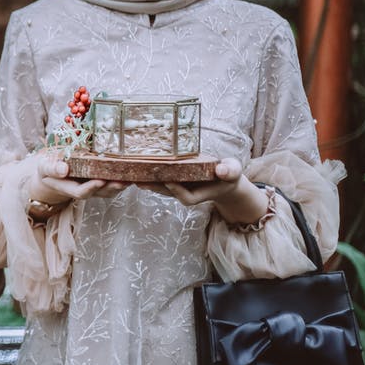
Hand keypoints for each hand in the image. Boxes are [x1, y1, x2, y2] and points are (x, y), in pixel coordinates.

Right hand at [27, 151, 127, 204]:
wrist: (51, 174)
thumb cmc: (47, 170)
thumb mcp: (44, 167)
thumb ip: (52, 168)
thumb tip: (64, 168)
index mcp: (69, 187)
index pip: (81, 192)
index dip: (91, 188)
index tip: (100, 181)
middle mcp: (83, 189)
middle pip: (100, 193)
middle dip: (112, 187)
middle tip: (123, 181)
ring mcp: (92, 187)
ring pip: (108, 190)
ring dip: (120, 185)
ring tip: (132, 176)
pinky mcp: (98, 181)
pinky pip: (111, 182)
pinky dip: (121, 178)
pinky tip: (130, 171)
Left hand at [138, 158, 268, 222]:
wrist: (224, 178)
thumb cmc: (229, 174)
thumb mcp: (233, 171)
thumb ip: (229, 171)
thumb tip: (222, 171)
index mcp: (199, 193)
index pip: (185, 196)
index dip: (177, 190)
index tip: (169, 180)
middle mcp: (185, 192)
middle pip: (166, 192)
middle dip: (153, 187)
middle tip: (138, 180)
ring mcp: (177, 187)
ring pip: (159, 187)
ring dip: (145, 181)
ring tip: (130, 175)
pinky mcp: (172, 180)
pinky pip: (157, 179)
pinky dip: (147, 175)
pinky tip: (134, 168)